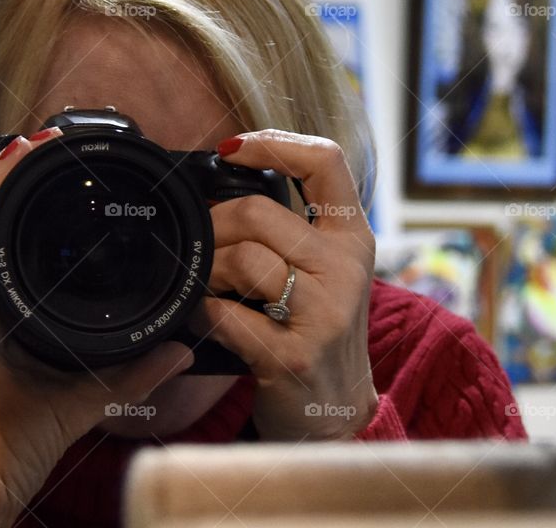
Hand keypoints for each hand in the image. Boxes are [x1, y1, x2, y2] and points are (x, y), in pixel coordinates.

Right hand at [0, 128, 192, 527]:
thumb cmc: (17, 444)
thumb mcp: (86, 397)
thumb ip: (131, 371)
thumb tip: (182, 348)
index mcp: (1, 309)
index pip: (8, 237)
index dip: (24, 194)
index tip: (57, 153)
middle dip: (4, 182)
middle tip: (35, 141)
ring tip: (1, 162)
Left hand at [191, 130, 378, 440]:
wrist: (335, 412)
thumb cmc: (316, 329)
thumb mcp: (325, 270)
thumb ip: (294, 226)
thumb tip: (224, 178)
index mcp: (353, 237)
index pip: (325, 160)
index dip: (273, 143)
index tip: (231, 148)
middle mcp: (346, 268)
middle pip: (260, 211)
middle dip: (215, 225)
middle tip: (204, 247)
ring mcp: (324, 313)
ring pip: (242, 258)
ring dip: (206, 271)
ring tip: (207, 285)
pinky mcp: (292, 355)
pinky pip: (224, 313)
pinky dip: (202, 312)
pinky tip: (205, 316)